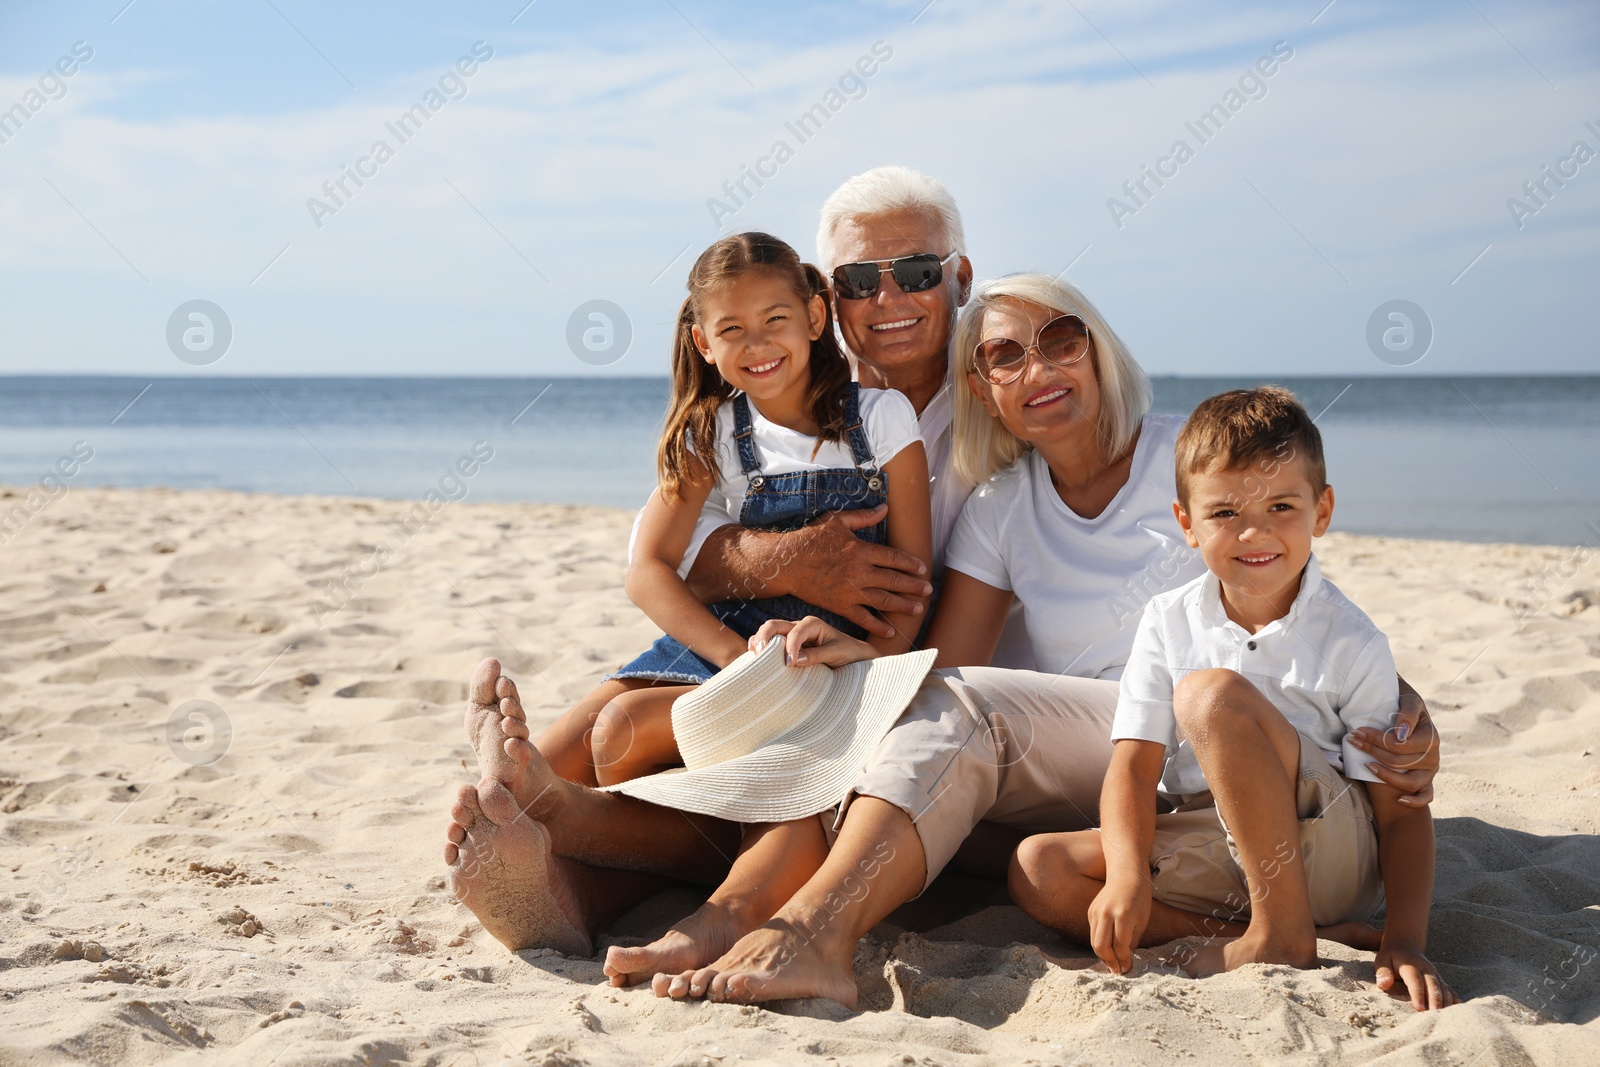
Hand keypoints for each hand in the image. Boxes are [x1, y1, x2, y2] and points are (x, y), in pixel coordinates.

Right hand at [750, 616, 878, 667]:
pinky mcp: (786, 645)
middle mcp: (799, 626)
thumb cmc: (847, 652)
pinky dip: (760, 647)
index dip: (790, 647)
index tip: (789, 664)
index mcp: (812, 624)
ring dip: (759, 641)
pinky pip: (769, 643)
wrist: (853, 655)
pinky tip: (755, 658)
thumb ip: (816, 655)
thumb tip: (794, 660)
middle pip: (774, 625)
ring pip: (768, 632)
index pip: (795, 632)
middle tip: (759, 653)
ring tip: (754, 655)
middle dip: (764, 637)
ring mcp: (790, 635)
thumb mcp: (836, 653)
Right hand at [784, 507, 931, 639]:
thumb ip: (864, 516)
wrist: (786, 562)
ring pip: (884, 601)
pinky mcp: (840, 605)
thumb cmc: (811, 538)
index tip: (922, 569)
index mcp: (861, 550)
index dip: (911, 564)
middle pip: (894, 580)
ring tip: (918, 609)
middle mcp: (859, 572)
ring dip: (903, 606)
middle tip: (928, 591)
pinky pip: (862, 618)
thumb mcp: (837, 521)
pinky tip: (890, 631)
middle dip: (914, 586)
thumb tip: (885, 508)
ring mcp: (850, 591)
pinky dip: (877, 626)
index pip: (894, 558)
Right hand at [1087, 880, 1149, 974]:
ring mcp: (1096, 911)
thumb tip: (1125, 959)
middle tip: (1117, 971)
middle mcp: (1107, 913)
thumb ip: (1132, 940)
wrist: (1126, 874)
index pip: (1120, 946)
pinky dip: (1100, 943)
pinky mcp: (1091, 911)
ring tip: (1112, 963)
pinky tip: (1108, 948)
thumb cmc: (1140, 897)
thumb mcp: (1143, 920)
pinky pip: (1093, 932)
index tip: (1128, 969)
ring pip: (1094, 941)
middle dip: (1109, 962)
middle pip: (1102, 946)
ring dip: (1103, 955)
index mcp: (1124, 915)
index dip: (1124, 961)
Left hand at [1348, 686, 1437, 806]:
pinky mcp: (1428, 780)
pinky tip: (1399, 800)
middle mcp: (1433, 756)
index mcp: (1431, 737)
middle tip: (1352, 741)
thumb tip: (1400, 734)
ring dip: (1385, 775)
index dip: (1375, 740)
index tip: (1356, 732)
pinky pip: (1426, 796)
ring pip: (1409, 781)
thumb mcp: (1409, 701)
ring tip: (1366, 764)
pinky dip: (1415, 800)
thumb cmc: (1405, 704)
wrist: (1411, 711)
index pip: (1399, 745)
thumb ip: (1407, 713)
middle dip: (1372, 751)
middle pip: (1398, 762)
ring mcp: (1431, 770)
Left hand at [1375, 941, 1458, 1010]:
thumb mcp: (1382, 960)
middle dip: (1435, 1000)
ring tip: (1445, 1016)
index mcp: (1411, 965)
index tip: (1419, 1008)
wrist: (1405, 945)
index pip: (1415, 980)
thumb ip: (1383, 972)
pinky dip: (1454, 998)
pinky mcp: (1440, 979)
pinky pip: (1449, 988)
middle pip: (1432, 984)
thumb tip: (1383, 984)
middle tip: (1435, 1014)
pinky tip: (1458, 1008)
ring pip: (1443, 987)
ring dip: (1445, 1001)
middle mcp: (1426, 969)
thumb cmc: (1391, 957)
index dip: (1417, 994)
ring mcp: (1435, 974)